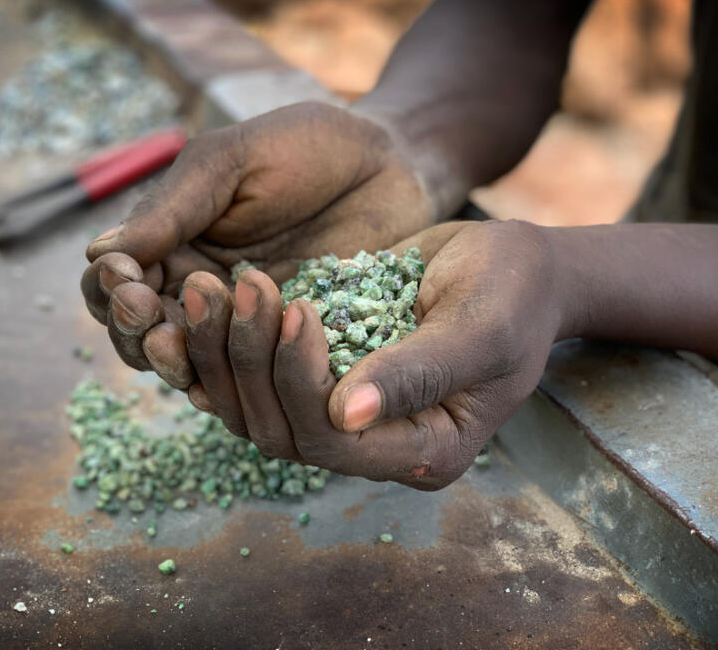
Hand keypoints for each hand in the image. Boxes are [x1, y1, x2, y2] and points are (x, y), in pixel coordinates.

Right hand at [80, 101, 436, 392]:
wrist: (390, 165)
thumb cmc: (308, 148)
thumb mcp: (231, 162)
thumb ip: (171, 208)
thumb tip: (97, 253)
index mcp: (171, 240)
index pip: (112, 281)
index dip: (109, 288)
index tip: (128, 280)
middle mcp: (196, 288)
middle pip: (137, 332)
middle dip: (133, 329)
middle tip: (151, 313)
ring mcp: (240, 323)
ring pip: (184, 363)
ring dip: (171, 360)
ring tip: (179, 345)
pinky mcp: (284, 348)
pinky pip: (244, 380)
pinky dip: (224, 384)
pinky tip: (221, 381)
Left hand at [168, 220, 568, 489]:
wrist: (512, 268)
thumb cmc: (514, 294)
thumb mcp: (481, 329)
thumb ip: (419, 372)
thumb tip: (346, 414)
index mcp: (423, 450)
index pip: (335, 441)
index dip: (300, 380)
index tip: (298, 308)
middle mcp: (373, 444)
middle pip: (281, 430)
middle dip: (249, 360)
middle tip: (237, 286)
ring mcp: (339, 412)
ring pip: (252, 408)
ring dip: (222, 350)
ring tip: (210, 284)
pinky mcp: (314, 376)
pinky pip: (250, 379)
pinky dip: (221, 344)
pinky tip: (203, 300)